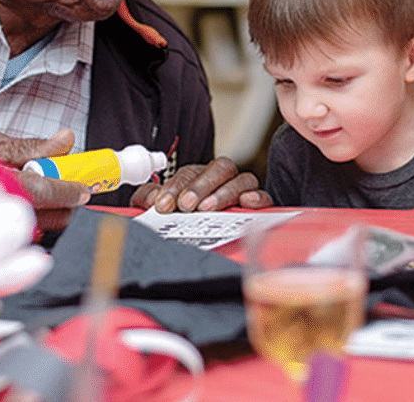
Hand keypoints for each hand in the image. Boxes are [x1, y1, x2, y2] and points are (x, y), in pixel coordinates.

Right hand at [0, 128, 89, 232]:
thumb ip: (34, 146)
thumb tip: (66, 140)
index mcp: (1, 182)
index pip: (46, 192)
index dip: (70, 191)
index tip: (84, 188)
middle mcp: (1, 210)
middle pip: (53, 218)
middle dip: (67, 203)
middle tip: (65, 187)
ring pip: (45, 230)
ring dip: (53, 214)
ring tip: (43, 196)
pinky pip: (28, 238)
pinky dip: (36, 224)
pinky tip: (26, 209)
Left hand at [130, 157, 272, 212]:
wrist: (206, 246)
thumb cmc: (183, 221)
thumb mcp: (161, 209)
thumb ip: (150, 199)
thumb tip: (148, 198)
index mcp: (198, 177)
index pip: (188, 173)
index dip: (175, 187)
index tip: (162, 205)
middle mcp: (222, 180)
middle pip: (219, 168)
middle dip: (201, 185)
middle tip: (186, 205)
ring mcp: (242, 191)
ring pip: (242, 179)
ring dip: (224, 192)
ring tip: (208, 208)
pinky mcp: (260, 207)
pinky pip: (264, 196)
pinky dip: (257, 197)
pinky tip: (246, 202)